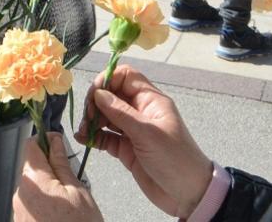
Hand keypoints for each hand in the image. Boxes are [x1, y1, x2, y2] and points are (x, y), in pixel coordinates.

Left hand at [13, 133, 101, 221]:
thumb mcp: (78, 192)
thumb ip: (62, 164)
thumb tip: (55, 141)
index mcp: (33, 181)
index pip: (31, 145)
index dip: (45, 140)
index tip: (57, 142)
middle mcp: (20, 194)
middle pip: (32, 168)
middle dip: (50, 168)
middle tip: (71, 180)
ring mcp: (18, 210)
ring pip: (33, 186)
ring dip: (49, 188)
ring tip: (69, 204)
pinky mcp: (21, 221)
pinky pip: (31, 203)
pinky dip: (45, 203)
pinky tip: (60, 215)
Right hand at [78, 65, 212, 218]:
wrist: (188, 195)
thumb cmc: (174, 158)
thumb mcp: (148, 133)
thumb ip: (121, 112)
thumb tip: (98, 94)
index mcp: (150, 101)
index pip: (125, 77)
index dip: (107, 80)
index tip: (94, 95)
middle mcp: (139, 112)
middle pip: (111, 95)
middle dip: (95, 102)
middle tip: (88, 117)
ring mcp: (132, 130)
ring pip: (105, 116)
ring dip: (91, 120)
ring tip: (83, 131)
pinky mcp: (125, 149)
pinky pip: (105, 137)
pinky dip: (93, 136)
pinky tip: (83, 139)